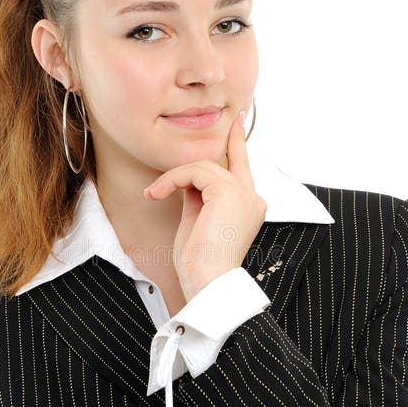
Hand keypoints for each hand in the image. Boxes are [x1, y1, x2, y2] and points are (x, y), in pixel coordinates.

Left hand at [143, 110, 266, 300]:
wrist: (207, 281)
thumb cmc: (200, 263)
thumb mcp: (197, 222)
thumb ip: (199, 197)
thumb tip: (188, 181)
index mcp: (248, 208)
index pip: (243, 168)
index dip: (237, 145)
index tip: (236, 125)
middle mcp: (252, 198)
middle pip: (227, 161)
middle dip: (213, 149)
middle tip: (217, 133)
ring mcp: (243, 194)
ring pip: (203, 166)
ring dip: (174, 177)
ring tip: (156, 194)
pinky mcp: (228, 191)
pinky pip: (194, 172)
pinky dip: (172, 180)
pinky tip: (158, 194)